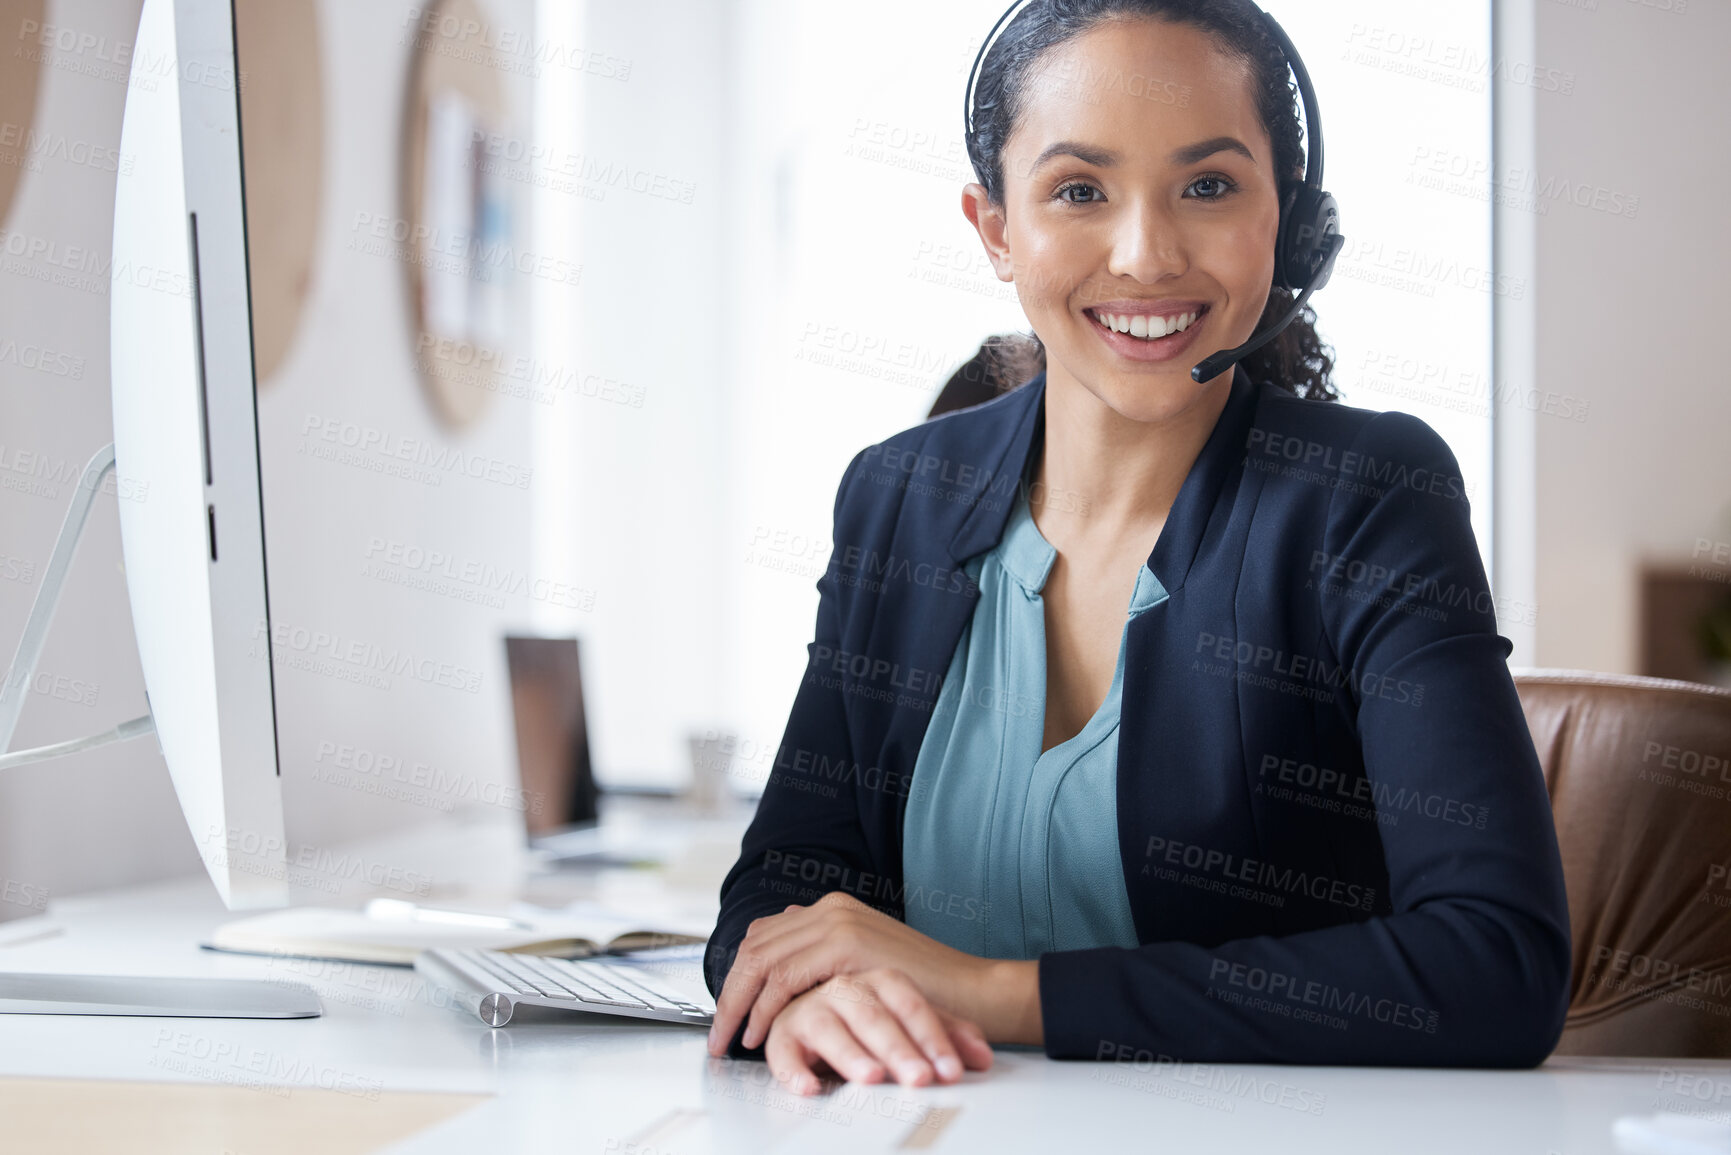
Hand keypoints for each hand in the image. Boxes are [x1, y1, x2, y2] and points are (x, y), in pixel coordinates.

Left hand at [708, 891, 989, 1053]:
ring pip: (761, 958)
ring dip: (739, 1003)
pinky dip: (766, 1007)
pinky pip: (785, 976)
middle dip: (730, 991)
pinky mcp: (845, 944)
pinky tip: (761, 1033)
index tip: (729, 1013)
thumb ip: (827, 966)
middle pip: (755, 944)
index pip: (765, 936)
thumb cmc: (926, 992)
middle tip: (719, 1033)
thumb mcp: (865, 972)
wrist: (974, 992)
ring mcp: (838, 920)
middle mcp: (830, 907)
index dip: (739, 976)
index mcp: (834, 909)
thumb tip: (783, 981)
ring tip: (731, 1040)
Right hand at [763, 968, 993, 1095]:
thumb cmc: (870, 1017)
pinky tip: (811, 1088)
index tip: (950, 1070)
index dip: (933, 1037)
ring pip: (829, 1026)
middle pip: (873, 1015)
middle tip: (919, 1077)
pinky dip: (793, 1069)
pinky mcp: (783, 1032)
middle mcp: (846, 988)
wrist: (821, 1006)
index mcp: (881, 980)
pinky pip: (782, 1049)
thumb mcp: (913, 1023)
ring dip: (850, 1054)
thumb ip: (947, 1035)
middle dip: (898, 1050)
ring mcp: (812, 1007)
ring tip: (872, 1078)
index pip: (910, 1005)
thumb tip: (983, 1057)